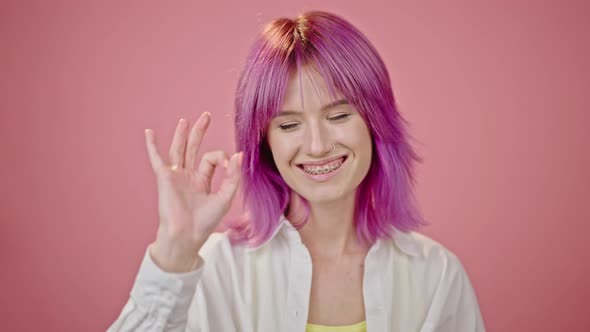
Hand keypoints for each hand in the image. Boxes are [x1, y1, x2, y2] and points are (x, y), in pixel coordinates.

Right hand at [143, 113, 241, 271]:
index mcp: (202, 180)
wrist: (187, 235)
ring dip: (182, 134)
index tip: (229, 165)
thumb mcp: (226, 197)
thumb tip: (239, 155)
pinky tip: (149, 133)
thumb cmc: (205, 222)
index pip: (213, 159)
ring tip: (186, 120)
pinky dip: (152, 146)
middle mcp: (188, 176)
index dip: (223, 158)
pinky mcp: (164, 178)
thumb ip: (233, 176)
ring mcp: (176, 176)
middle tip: (206, 115)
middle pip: (194, 148)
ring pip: (179, 150)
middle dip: (199, 131)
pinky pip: (157, 159)